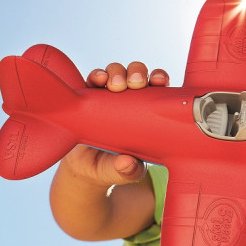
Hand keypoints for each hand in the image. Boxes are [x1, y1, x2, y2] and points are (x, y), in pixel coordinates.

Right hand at [62, 62, 169, 186]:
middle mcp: (129, 100)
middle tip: (135, 83)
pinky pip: (93, 79)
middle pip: (137, 74)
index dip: (160, 79)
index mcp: (147, 113)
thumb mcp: (124, 173)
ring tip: (114, 84)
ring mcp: (108, 97)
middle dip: (137, 72)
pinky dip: (96, 75)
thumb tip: (127, 163)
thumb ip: (128, 171)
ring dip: (117, 72)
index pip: (157, 89)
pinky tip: (97, 80)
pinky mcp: (88, 97)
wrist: (85, 170)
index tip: (159, 82)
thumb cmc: (114, 167)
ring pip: (116, 72)